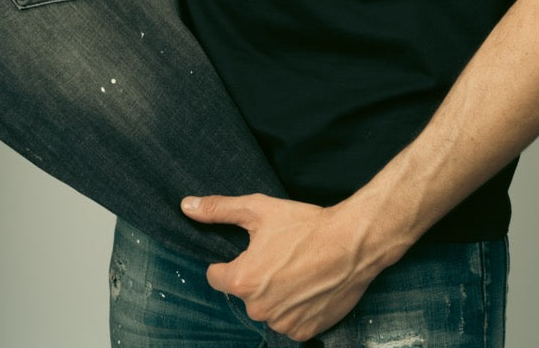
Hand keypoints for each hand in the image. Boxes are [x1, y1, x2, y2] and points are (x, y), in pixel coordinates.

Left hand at [181, 193, 381, 340]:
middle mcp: (259, 308)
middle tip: (278, 256)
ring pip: (266, 308)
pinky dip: (294, 308)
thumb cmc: (304, 225)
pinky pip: (288, 322)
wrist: (351, 244)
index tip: (248, 252)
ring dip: (275, 294)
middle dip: (255, 277)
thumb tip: (187, 206)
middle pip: (243, 293)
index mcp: (242, 280)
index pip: (215, 277)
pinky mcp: (304, 332)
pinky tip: (306, 287)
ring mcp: (282, 323)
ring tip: (296, 270)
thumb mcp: (258, 209)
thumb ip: (219, 210)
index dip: (228, 262)